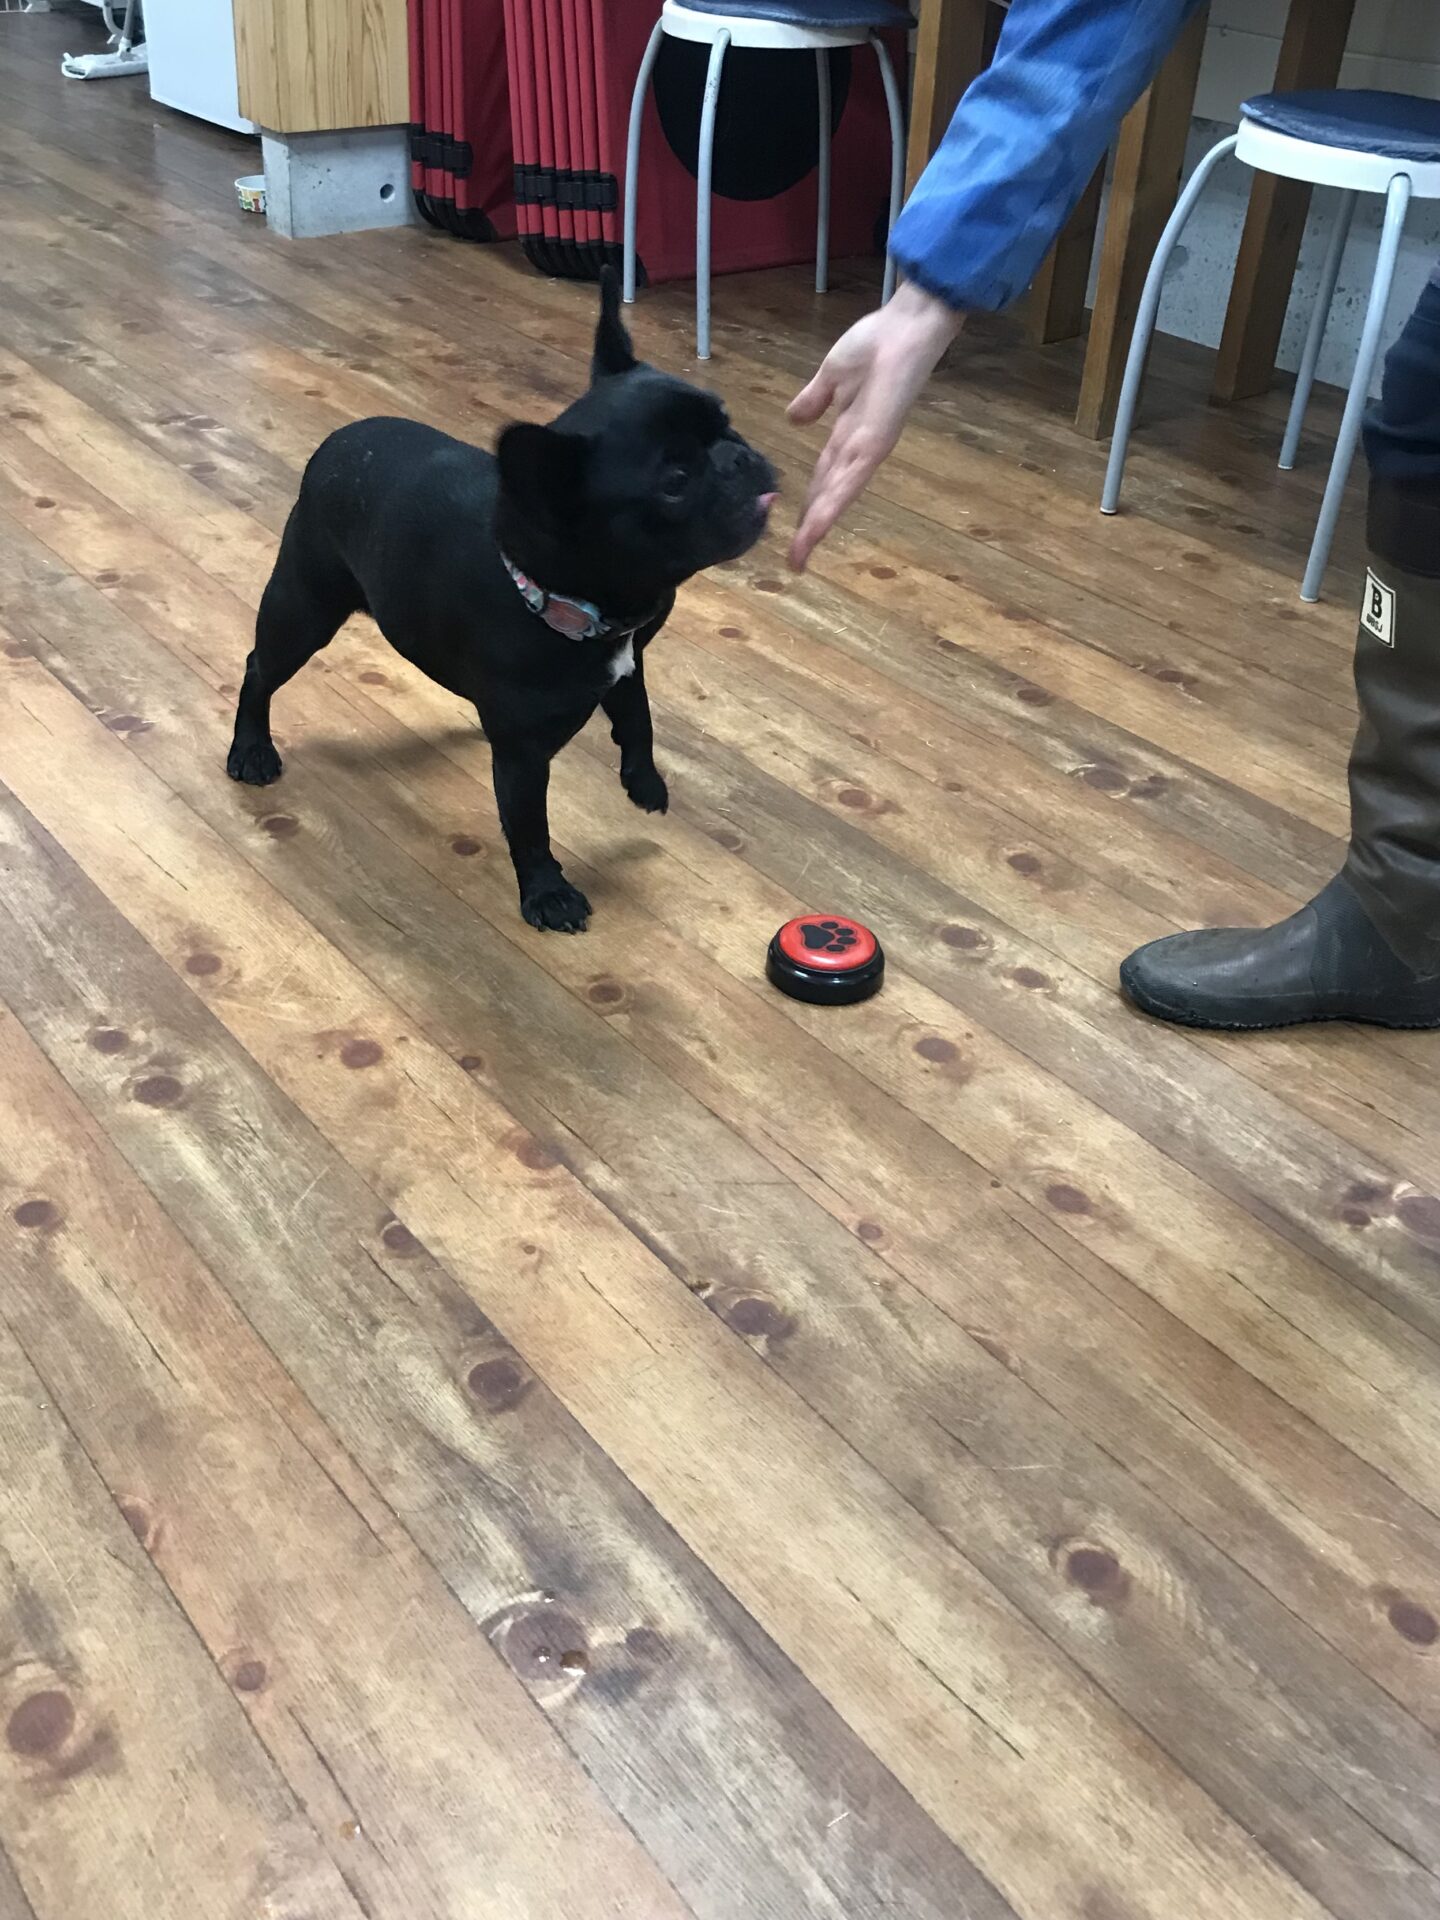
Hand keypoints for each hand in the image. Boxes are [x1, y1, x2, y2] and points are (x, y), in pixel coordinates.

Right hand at [787, 283, 961, 571]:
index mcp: (848, 434)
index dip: (809, 504)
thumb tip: (794, 419)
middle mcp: (858, 449)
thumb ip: (814, 399)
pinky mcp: (874, 443)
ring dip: (816, 527)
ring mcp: (868, 449)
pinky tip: (815, 528)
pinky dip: (831, 505)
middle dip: (810, 527)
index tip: (795, 530)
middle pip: (829, 495)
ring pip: (836, 497)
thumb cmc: (874, 344)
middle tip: (794, 560)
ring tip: (799, 556)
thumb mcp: (831, 375)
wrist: (906, 327)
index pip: (824, 477)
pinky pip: (849, 480)